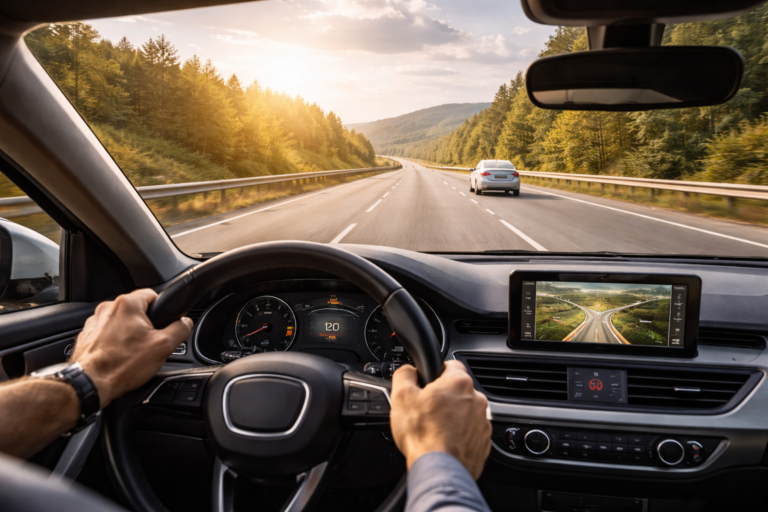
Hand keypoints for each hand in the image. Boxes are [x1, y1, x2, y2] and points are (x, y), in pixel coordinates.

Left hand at [70, 289, 192, 407]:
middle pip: (136, 309)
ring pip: (121, 322)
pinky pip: (106, 332)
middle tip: (149, 343)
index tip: (163, 323)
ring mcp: (94, 321)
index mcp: (127, 304)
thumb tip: (186, 323)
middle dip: (145, 324)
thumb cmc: (122, 365)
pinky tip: (119, 356)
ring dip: (128, 333)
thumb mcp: (163, 347)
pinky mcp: (87, 335)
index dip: (162, 309)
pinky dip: (114, 341)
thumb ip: (180, 329)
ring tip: (132, 352)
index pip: (152, 294)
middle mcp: (108, 308)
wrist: (91, 383)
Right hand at [390, 360, 490, 479]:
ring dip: (452, 416)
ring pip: (465, 411)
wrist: (439, 469)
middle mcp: (476, 399)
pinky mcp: (483, 441)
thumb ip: (404, 374)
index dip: (435, 372)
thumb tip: (408, 370)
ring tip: (434, 428)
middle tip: (426, 409)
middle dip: (443, 397)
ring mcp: (482, 421)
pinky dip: (459, 434)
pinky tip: (444, 441)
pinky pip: (470, 431)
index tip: (427, 383)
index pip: (450, 364)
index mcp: (458, 383)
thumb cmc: (423, 435)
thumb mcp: (401, 396)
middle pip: (458, 390)